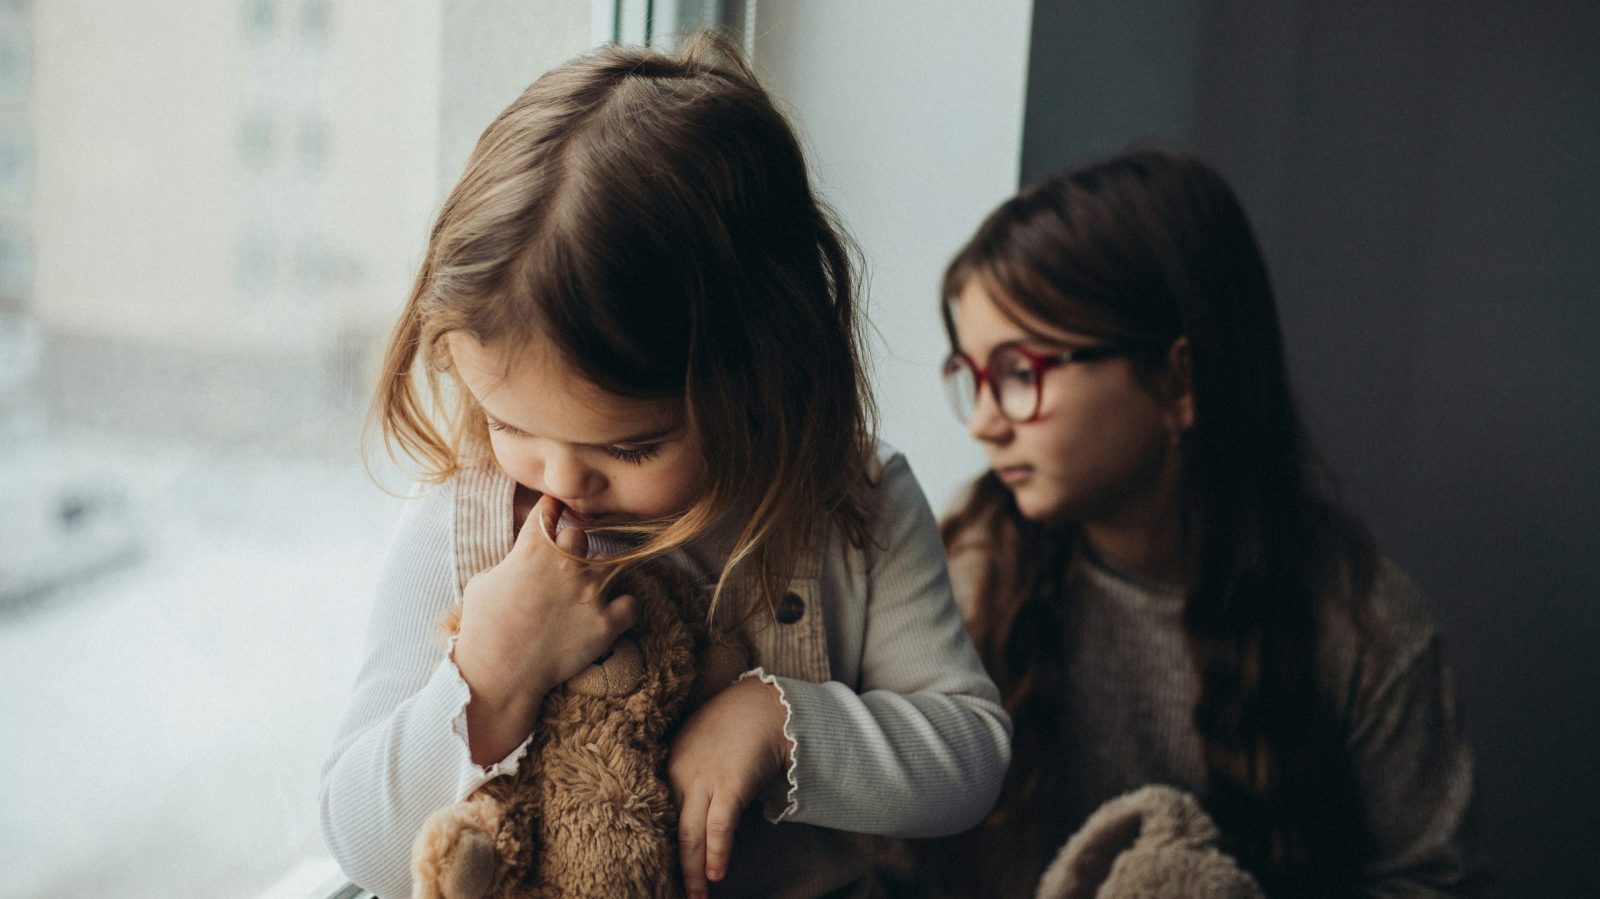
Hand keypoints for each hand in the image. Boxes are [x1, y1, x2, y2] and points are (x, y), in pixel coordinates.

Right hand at [453, 494, 638, 763]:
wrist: (499, 674)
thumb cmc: (482, 629)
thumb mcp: (482, 583)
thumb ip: (509, 562)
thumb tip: (520, 560)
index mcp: (533, 548)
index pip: (550, 508)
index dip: (551, 509)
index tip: (553, 513)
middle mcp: (566, 563)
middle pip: (581, 535)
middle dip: (573, 547)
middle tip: (564, 567)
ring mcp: (590, 592)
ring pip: (610, 563)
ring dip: (598, 575)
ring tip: (586, 591)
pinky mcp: (606, 623)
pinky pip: (631, 603)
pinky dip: (624, 608)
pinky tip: (611, 613)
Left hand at [667, 676, 790, 898]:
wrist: (765, 702)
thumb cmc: (736, 724)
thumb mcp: (701, 746)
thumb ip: (694, 775)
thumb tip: (699, 812)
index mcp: (670, 765)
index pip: (658, 815)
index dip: (659, 846)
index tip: (657, 869)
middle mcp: (680, 774)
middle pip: (671, 830)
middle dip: (675, 867)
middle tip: (675, 894)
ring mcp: (704, 779)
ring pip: (691, 835)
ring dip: (694, 871)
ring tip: (697, 896)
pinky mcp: (730, 784)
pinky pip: (720, 826)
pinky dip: (717, 852)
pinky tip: (717, 875)